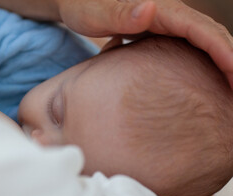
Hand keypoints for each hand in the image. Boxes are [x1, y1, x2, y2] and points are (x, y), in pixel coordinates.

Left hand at [56, 0, 232, 86]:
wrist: (75, 3)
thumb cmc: (81, 7)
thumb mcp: (94, 12)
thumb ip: (119, 12)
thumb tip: (148, 8)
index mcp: (158, 9)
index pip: (200, 28)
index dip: (222, 49)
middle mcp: (167, 13)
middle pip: (209, 34)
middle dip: (230, 60)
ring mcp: (164, 23)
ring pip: (202, 41)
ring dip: (221, 62)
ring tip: (230, 89)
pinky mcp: (159, 32)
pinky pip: (189, 46)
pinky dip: (203, 61)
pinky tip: (205, 80)